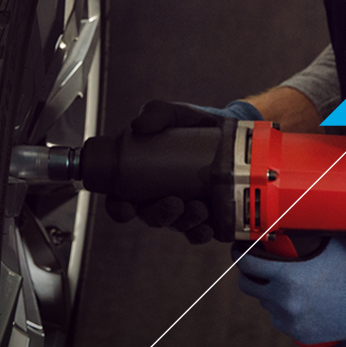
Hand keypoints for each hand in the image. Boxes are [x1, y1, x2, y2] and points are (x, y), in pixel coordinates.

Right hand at [105, 100, 260, 243]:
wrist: (226, 129)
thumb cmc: (190, 125)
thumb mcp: (173, 114)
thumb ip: (155, 113)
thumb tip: (138, 126)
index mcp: (138, 179)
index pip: (120, 201)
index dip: (119, 209)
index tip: (126, 207)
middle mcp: (157, 198)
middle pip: (149, 217)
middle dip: (159, 215)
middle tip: (174, 203)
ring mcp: (181, 209)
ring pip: (175, 225)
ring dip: (185, 222)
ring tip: (199, 208)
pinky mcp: (204, 216)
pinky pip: (199, 233)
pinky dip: (202, 233)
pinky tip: (208, 227)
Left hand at [236, 236, 345, 343]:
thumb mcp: (333, 239)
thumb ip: (307, 230)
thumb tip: (291, 213)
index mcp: (287, 276)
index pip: (247, 263)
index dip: (240, 253)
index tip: (240, 248)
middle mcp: (284, 301)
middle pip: (249, 286)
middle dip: (250, 272)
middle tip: (257, 263)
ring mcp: (291, 320)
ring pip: (265, 304)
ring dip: (269, 291)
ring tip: (283, 281)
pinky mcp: (301, 334)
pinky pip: (281, 319)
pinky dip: (284, 309)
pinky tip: (297, 299)